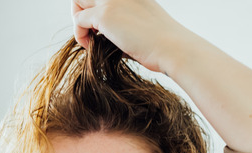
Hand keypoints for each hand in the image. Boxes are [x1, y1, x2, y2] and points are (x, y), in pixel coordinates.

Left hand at [71, 0, 190, 72]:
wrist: (174, 48)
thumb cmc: (162, 46)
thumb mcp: (143, 25)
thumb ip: (123, 24)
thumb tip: (103, 37)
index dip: (96, 9)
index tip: (101, 30)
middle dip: (82, 11)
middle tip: (91, 32)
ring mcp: (112, 0)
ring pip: (78, 0)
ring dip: (79, 20)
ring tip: (89, 40)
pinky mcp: (105, 15)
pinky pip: (78, 20)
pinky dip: (80, 35)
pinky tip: (90, 46)